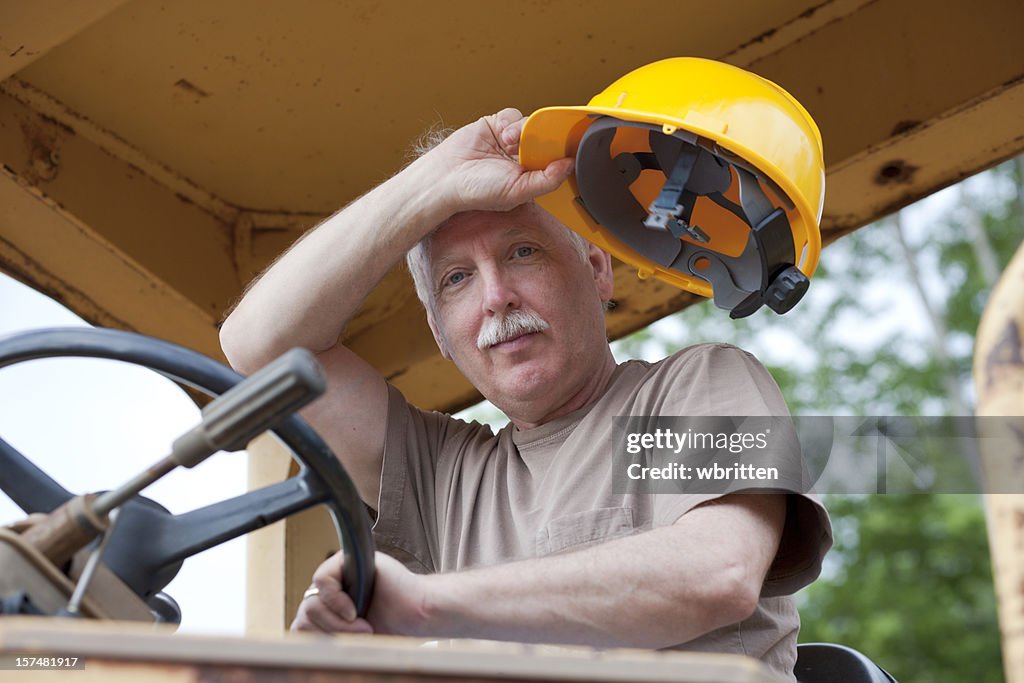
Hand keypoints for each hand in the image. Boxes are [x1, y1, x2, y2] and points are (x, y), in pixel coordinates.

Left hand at [290, 551, 427, 635]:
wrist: (417, 614)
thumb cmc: (390, 626)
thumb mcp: (348, 636)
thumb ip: (321, 630)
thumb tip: (296, 627)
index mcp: (328, 608)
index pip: (301, 623)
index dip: (318, 637)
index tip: (345, 644)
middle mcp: (331, 589)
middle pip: (305, 614)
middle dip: (331, 631)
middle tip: (361, 633)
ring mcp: (338, 573)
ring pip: (311, 602)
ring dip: (337, 621)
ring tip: (362, 624)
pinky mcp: (347, 559)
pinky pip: (322, 580)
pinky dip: (337, 601)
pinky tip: (355, 609)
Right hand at [425, 108, 573, 214]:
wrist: (448, 176)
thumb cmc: (479, 191)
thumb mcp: (519, 192)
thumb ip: (548, 180)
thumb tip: (570, 165)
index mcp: (532, 175)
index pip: (556, 158)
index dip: (562, 150)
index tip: (568, 144)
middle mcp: (524, 157)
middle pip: (546, 137)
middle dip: (540, 138)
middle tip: (529, 146)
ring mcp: (511, 140)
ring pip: (531, 124)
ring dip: (522, 130)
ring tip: (508, 142)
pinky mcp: (497, 125)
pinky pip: (514, 115)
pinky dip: (509, 122)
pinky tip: (501, 133)